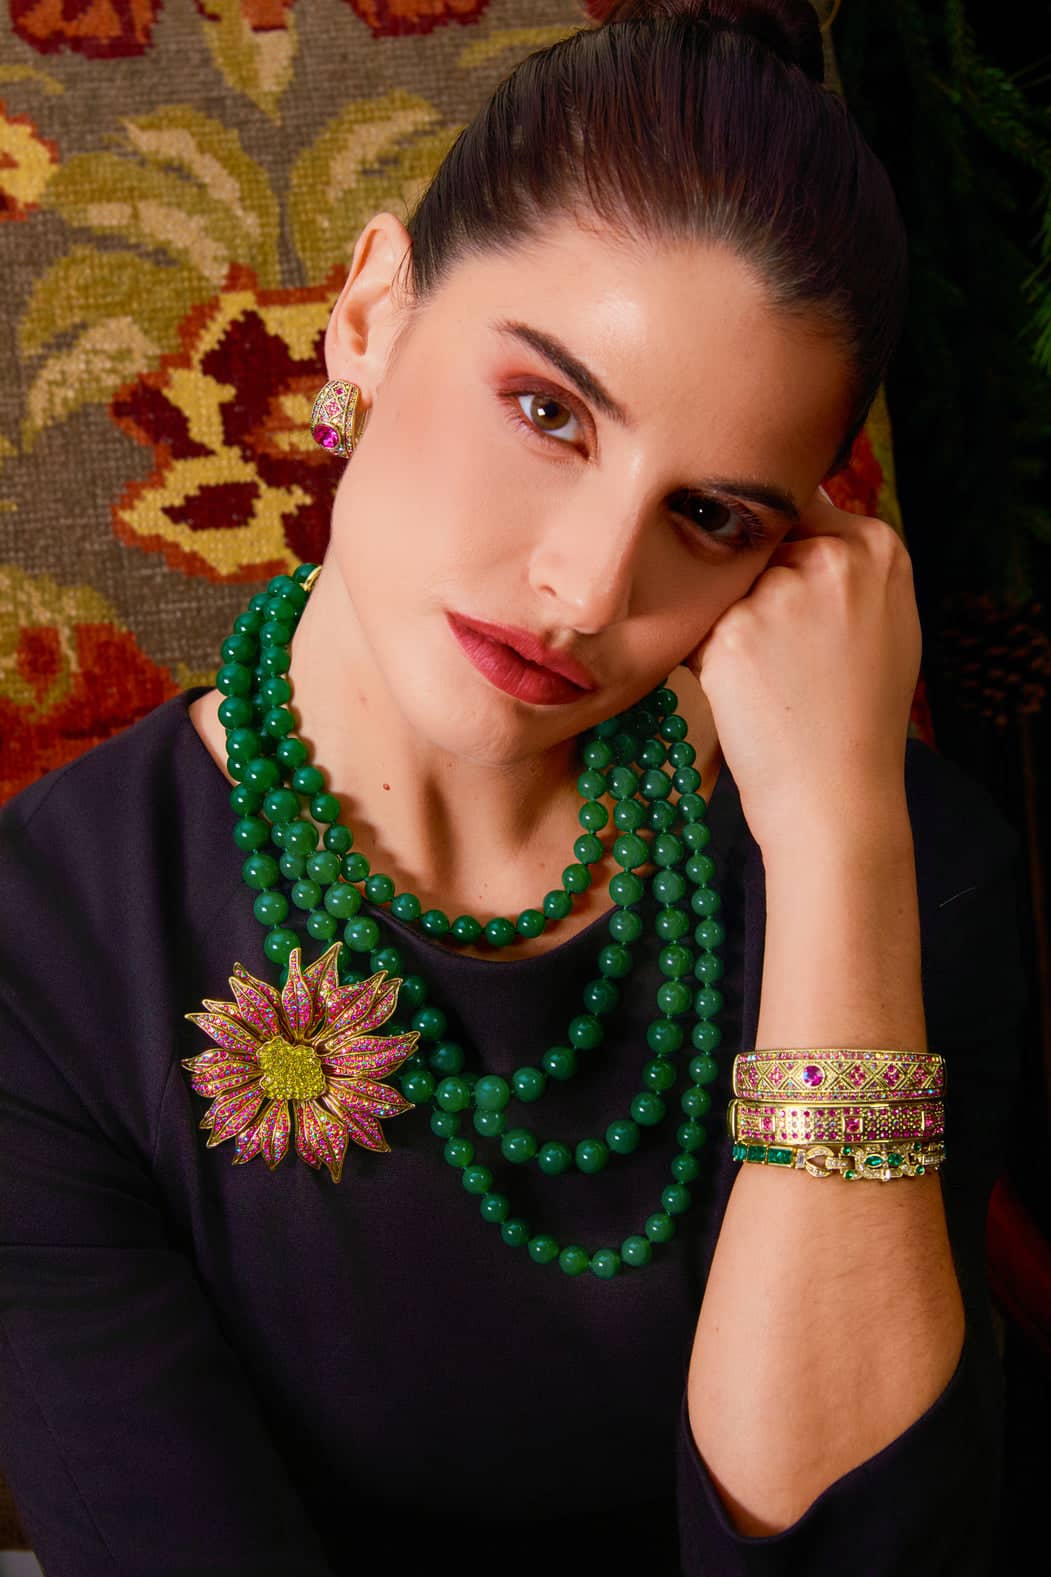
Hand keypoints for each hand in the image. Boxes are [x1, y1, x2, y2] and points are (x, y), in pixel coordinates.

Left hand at [684, 483, 921, 849]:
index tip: (773, 591)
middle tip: (773, 650)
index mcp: (877, 547)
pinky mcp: (733, 632)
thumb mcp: (883, 620)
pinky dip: (701, 652)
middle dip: (749, 586)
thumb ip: (845, 563)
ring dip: (722, 618)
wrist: (836, 793)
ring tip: (761, 674)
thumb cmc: (858, 714)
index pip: (800, 510)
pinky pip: (695, 621)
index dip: (777, 554)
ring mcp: (781, 594)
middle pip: (757, 543)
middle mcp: (832, 559)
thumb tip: (793, 513)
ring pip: (723, 582)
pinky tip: (737, 688)